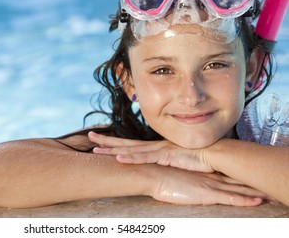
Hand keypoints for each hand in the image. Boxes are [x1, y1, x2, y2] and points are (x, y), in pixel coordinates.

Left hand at [89, 131, 213, 172]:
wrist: (214, 153)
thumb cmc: (197, 157)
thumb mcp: (177, 159)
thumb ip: (166, 161)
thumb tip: (159, 166)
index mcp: (155, 148)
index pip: (130, 145)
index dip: (114, 142)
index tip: (100, 141)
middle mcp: (153, 146)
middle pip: (125, 144)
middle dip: (106, 141)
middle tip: (89, 137)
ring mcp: (158, 150)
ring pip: (130, 150)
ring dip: (112, 150)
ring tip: (95, 150)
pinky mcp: (165, 155)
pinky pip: (145, 158)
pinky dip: (132, 158)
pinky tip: (119, 159)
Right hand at [150, 166, 266, 205]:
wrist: (151, 173)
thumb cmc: (157, 172)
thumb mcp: (170, 170)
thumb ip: (177, 170)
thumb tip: (176, 171)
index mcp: (200, 170)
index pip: (223, 171)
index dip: (237, 171)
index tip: (248, 171)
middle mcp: (207, 175)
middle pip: (234, 178)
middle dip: (250, 180)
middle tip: (265, 181)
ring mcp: (208, 184)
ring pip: (237, 188)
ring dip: (254, 191)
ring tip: (269, 194)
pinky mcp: (206, 193)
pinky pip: (230, 198)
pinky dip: (244, 200)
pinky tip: (256, 202)